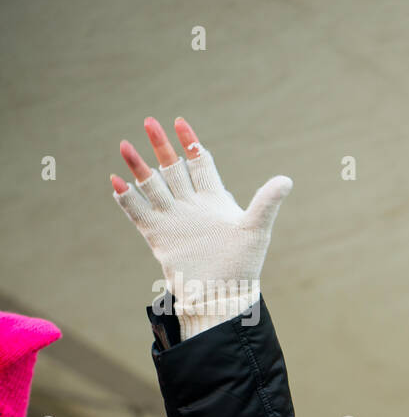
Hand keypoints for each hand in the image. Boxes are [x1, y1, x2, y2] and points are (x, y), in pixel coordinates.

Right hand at [111, 116, 291, 335]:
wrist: (221, 294)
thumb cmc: (242, 264)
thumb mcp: (256, 229)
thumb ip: (267, 202)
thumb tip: (286, 179)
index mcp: (213, 199)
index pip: (200, 164)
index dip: (190, 144)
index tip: (180, 122)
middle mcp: (191, 205)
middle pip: (172, 169)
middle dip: (161, 146)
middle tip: (149, 122)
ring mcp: (173, 219)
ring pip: (152, 186)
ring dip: (138, 167)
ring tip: (125, 144)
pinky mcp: (158, 235)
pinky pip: (137, 212)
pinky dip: (127, 198)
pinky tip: (115, 181)